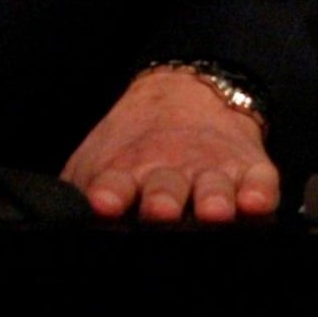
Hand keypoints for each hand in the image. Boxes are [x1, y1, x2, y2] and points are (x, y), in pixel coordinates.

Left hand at [61, 67, 278, 222]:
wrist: (185, 91)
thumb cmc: (134, 146)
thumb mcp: (98, 162)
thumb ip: (80, 190)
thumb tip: (57, 225)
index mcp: (127, 171)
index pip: (114, 181)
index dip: (108, 192)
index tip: (103, 203)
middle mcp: (170, 172)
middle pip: (165, 189)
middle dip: (162, 201)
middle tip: (160, 212)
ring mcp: (213, 171)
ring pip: (214, 188)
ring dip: (213, 200)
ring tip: (213, 213)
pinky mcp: (251, 171)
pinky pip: (260, 183)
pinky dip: (260, 193)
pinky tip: (257, 203)